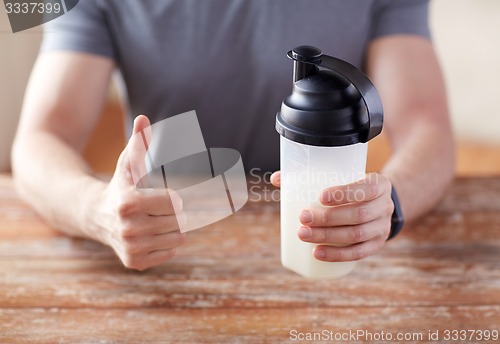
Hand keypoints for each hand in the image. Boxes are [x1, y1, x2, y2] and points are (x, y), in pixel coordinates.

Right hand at [89, 115, 185, 269]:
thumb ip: (138, 142)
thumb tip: (143, 118)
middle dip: (176, 213)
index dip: (175, 197)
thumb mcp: (128, 163)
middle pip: (179, 221)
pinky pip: (169, 253)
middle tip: (162, 208)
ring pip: (178, 239)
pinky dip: (167, 244)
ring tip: (156, 220)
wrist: (95, 215)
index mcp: (129, 202)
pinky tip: (151, 234)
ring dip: (173, 228)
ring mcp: (131, 248)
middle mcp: (128, 228)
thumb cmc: (120, 185)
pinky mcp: (134, 262)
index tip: (167, 195)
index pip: (175, 202)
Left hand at [271, 172, 392, 261]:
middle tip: (303, 218)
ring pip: (357, 234)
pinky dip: (337, 254)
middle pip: (358, 214)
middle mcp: (385, 206)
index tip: (320, 196)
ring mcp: (383, 228)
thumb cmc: (351, 187)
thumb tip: (276, 178)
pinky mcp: (377, 245)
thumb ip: (309, 175)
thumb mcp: (341, 177)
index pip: (365, 188)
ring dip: (329, 237)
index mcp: (379, 184)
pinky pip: (359, 253)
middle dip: (328, 218)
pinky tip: (318, 253)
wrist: (377, 203)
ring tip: (303, 235)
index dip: (344, 193)